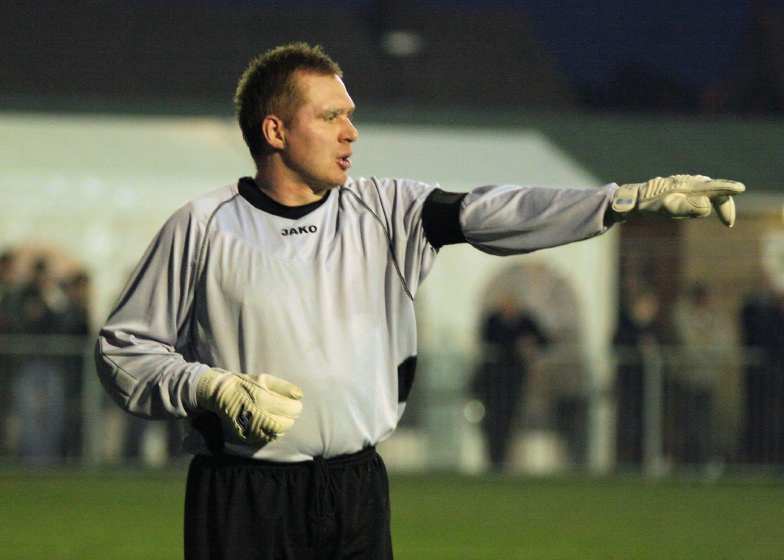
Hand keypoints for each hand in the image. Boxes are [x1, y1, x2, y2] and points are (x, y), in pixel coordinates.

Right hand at [196, 368, 302, 442]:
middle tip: (286, 411)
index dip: (296, 407)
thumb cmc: (246, 384)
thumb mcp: (265, 379)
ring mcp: (251, 429)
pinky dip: (272, 431)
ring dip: (282, 426)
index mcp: (263, 400)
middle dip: (290, 418)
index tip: (293, 403)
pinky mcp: (247, 436)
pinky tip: (269, 422)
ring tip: (277, 416)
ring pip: (277, 433)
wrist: (222, 395)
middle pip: (285, 425)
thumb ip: (284, 386)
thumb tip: (300, 396)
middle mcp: (257, 416)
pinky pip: (266, 437)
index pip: (290, 410)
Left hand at [610, 175, 744, 226]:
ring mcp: (688, 184)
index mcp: (690, 187)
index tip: (740, 188)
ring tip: (724, 217)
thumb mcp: (667, 208)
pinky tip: (707, 206)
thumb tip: (707, 205)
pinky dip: (709, 199)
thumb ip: (688, 207)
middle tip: (728, 222)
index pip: (714, 187)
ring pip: (710, 190)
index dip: (728, 188)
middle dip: (725, 205)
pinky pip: (702, 191)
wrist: (636, 198)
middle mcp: (692, 182)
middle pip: (716, 190)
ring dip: (719, 202)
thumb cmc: (651, 204)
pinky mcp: (684, 187)